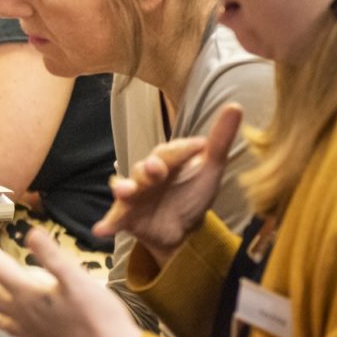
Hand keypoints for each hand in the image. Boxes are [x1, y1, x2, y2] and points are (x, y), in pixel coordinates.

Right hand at [93, 102, 242, 267]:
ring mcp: (134, 195)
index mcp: (168, 161)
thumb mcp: (211, 168)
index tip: (200, 147)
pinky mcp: (126, 216)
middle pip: (145, 168)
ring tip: (124, 192)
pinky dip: (107, 223)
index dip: (184, 150)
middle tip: (156, 167)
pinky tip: (101, 229)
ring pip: (126, 188)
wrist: (182, 229)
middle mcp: (147, 175)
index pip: (173, 151)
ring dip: (123, 189)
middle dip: (150, 168)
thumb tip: (235, 107)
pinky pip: (115, 218)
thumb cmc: (193, 193)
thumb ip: (220, 140)